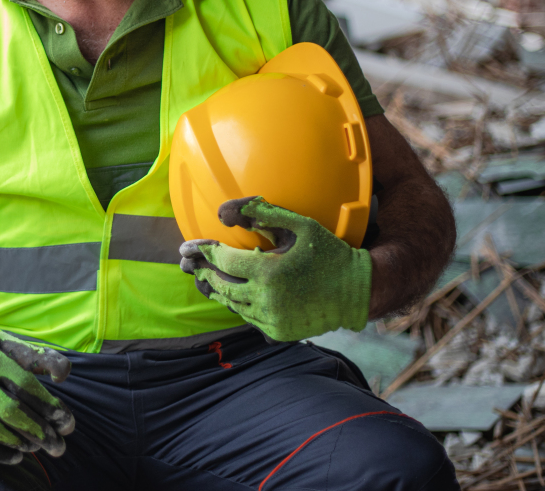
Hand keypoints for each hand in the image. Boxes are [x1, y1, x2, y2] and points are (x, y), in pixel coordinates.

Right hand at [0, 330, 75, 463]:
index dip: (51, 407)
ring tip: (39, 448)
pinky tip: (16, 455)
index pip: (27, 386)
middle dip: (42, 432)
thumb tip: (64, 375)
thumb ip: (34, 356)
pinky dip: (0, 455)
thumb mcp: (0, 344)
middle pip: (14, 413)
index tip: (67, 423)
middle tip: (60, 446)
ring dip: (23, 444)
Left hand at [179, 196, 371, 341]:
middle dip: (204, 273)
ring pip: (232, 304)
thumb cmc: (327, 253)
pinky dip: (237, 305)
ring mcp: (271, 318)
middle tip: (191, 264)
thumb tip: (224, 212)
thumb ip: (262, 213)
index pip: (223, 261)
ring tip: (207, 278)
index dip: (203, 252)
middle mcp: (266, 298)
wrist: (356, 292)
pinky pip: (247, 318)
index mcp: (268, 271)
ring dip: (218, 290)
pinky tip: (233, 294)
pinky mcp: (278, 332)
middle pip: (221, 285)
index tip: (188, 246)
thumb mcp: (299, 225)